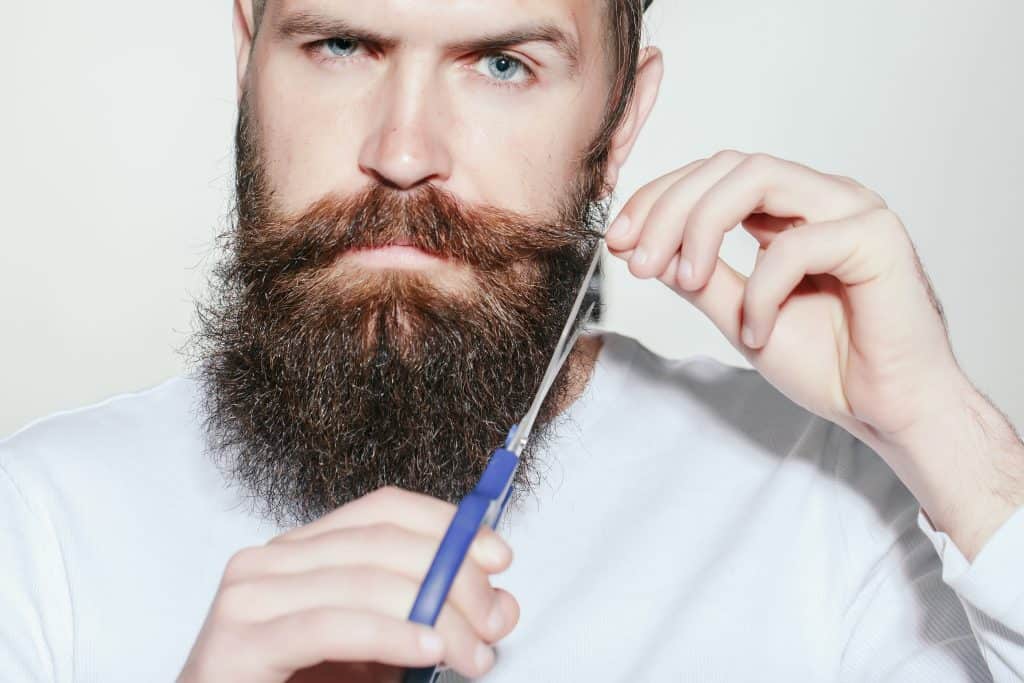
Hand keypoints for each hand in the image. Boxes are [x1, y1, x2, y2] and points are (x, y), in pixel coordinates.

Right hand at [177, 486, 518, 682]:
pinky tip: (428, 650)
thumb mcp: (382, 654)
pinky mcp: (238, 641)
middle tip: (493, 622)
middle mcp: (271, 560)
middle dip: (453, 576)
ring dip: (435, 615)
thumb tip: (502, 605)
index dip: (447, 524)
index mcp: (303, 551)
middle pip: (382, 542)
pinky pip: (331, 625)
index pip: (384, 509)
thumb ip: (435, 625)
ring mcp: (249, 596)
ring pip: (365, 580)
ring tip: (473, 653)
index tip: (499, 556)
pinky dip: (391, 635)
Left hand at [605, 150, 965, 452]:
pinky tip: (757, 331)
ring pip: (758, 177)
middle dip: (668, 207)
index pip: (714, 176)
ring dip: (701, 225)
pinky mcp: (878, 239)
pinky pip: (798, 245)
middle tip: (635, 259)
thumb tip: (647, 250)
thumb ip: (699, 278)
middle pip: (728, 165)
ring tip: (683, 280)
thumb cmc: (828, 364)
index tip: (619, 241)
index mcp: (791, 210)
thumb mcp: (739, 315)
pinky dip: (762, 289)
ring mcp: (854, 210)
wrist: (889, 411)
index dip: (659, 199)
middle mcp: (822, 198)